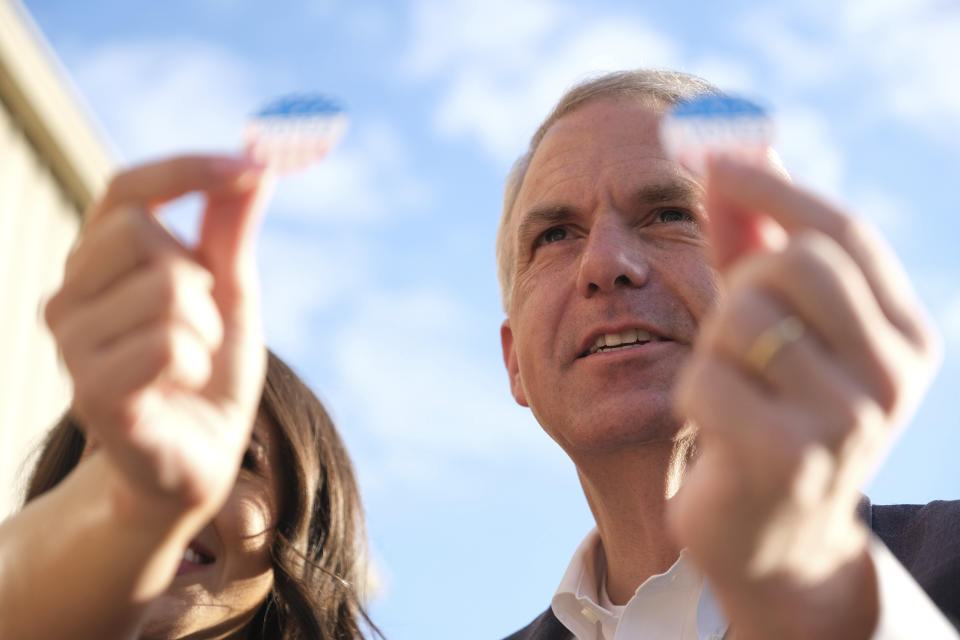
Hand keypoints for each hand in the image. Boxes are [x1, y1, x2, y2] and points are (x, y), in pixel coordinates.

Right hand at [44, 155, 272, 525]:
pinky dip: (197, 365)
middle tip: (200, 322)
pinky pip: (168, 345)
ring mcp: (71, 346)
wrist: (199, 459)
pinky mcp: (90, 393)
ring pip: (166, 290)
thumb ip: (231, 233)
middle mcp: (70, 295)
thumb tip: (256, 163)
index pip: (126, 187)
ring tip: (191, 362)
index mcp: (100, 262)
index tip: (256, 165)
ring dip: (205, 329)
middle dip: (199, 275)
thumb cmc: (208, 372)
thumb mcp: (230, 294)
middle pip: (142, 233)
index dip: (188, 169)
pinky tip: (179, 389)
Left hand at [670, 156, 940, 638]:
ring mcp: (847, 423)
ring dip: (713, 347)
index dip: (774, 187)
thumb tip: (733, 151)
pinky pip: (705, 380)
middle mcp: (893, 378)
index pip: (844, 234)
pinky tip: (715, 432)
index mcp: (904, 337)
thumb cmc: (769, 412)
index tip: (714, 160)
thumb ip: (755, 243)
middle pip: (794, 264)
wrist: (771, 537)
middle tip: (734, 328)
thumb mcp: (773, 326)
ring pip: (741, 319)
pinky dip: (692, 396)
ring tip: (732, 390)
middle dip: (741, 284)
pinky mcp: (787, 461)